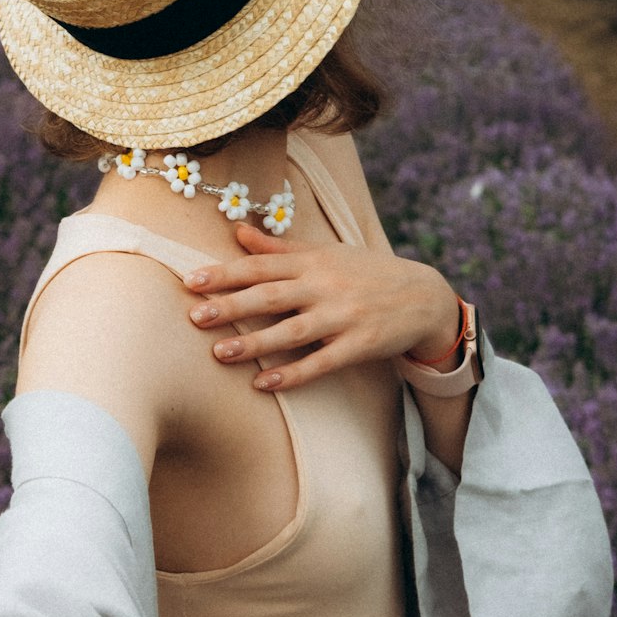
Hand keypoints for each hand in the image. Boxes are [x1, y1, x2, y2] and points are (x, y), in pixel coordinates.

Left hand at [183, 222, 461, 391]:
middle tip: (194, 316)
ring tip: (219, 353)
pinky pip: (321, 363)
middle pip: (270, 297)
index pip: (261, 266)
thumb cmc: (367, 273)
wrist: (426, 297)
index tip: (190, 281)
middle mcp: (325, 287)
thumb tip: (238, 232)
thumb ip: (280, 248)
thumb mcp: (327, 253)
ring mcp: (343, 317)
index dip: (225, 273)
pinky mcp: (360, 345)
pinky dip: (292, 374)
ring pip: (291, 332)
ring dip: (254, 343)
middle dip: (230, 306)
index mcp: (313, 262)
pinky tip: (263, 383)